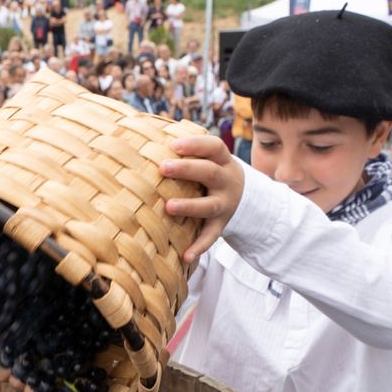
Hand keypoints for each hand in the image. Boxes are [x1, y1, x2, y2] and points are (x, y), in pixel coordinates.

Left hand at [157, 135, 245, 263]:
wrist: (244, 196)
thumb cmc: (211, 172)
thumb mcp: (209, 159)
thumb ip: (187, 151)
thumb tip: (148, 135)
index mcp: (222, 161)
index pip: (214, 147)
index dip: (195, 145)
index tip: (173, 145)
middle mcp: (226, 181)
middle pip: (210, 172)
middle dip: (187, 169)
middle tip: (162, 167)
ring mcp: (225, 204)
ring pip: (209, 205)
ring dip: (190, 206)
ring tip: (168, 207)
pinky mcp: (221, 224)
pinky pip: (211, 236)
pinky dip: (200, 247)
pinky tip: (186, 256)